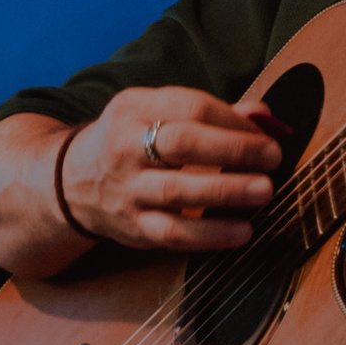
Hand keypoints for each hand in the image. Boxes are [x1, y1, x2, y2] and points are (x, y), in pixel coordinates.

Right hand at [62, 87, 283, 251]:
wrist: (73, 181)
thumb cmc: (133, 141)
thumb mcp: (157, 111)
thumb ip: (211, 113)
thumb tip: (266, 117)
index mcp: (135, 109)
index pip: (192, 108)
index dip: (235, 122)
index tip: (267, 135)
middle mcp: (126, 147)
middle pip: (182, 144)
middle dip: (233, 150)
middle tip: (273, 159)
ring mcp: (128, 190)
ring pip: (177, 191)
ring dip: (226, 191)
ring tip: (264, 192)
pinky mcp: (133, 228)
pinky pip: (172, 234)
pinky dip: (210, 235)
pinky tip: (242, 232)